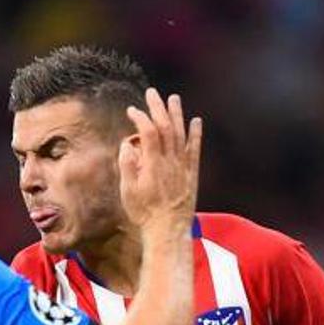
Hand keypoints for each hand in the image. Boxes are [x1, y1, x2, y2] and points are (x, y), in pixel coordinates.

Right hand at [119, 88, 201, 231]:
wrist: (168, 231)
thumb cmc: (144, 213)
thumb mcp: (128, 192)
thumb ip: (127, 166)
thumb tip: (127, 145)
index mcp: (152, 164)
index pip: (148, 132)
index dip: (140, 118)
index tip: (132, 111)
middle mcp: (169, 162)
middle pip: (165, 127)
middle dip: (158, 108)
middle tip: (152, 93)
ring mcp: (182, 167)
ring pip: (181, 134)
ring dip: (177, 115)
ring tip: (173, 98)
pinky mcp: (191, 174)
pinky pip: (195, 150)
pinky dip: (196, 134)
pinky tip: (196, 121)